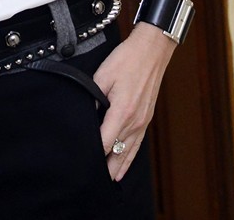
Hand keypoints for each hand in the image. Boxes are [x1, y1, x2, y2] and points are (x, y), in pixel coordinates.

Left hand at [93, 24, 175, 180]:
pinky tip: (124, 167)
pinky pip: (137, 144)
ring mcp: (142, 121)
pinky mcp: (146, 118)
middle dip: (104, 166)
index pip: (104, 141)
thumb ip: (94, 97)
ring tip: (106, 181)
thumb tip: (86, 115)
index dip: (92, 154)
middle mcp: (134, 121)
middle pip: (117, 152)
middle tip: (90, 178)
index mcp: (122, 111)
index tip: (81, 162)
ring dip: (117, 166)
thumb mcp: (103, 75)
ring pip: (128, 151)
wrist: (151, 51)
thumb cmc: (127, 60)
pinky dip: (130, 158)